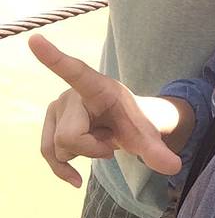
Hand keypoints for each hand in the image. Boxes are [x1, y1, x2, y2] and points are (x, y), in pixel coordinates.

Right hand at [30, 33, 182, 186]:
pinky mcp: (50, 123)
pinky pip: (49, 154)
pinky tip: (75, 178)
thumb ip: (158, 151)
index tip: (36, 39)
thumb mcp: (147, 136)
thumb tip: (175, 166)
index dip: (54, 58)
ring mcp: (57, 107)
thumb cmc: (134, 122)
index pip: (75, 71)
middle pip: (70, 137)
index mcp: (97, 87)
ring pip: (60, 149)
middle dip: (92, 149)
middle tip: (109, 139)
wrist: (124, 124)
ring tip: (98, 140)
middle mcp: (71, 94)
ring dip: (82, 155)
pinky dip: (62, 170)